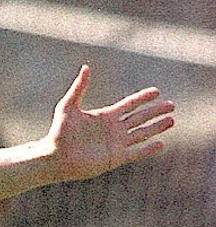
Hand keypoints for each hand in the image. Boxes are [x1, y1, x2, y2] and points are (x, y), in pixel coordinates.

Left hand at [46, 64, 173, 181]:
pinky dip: (148, 149)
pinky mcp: (114, 158)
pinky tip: (161, 144)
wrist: (55, 158)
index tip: (157, 91)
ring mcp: (116, 144)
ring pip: (141, 134)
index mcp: (105, 116)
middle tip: (172, 105)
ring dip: (157, 127)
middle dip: (155, 112)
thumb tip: (86, 67)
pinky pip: (135, 153)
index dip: (142, 98)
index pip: (129, 105)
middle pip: (140, 118)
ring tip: (172, 121)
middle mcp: (113, 129)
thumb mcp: (68, 107)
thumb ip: (79, 88)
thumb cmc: (58, 132)